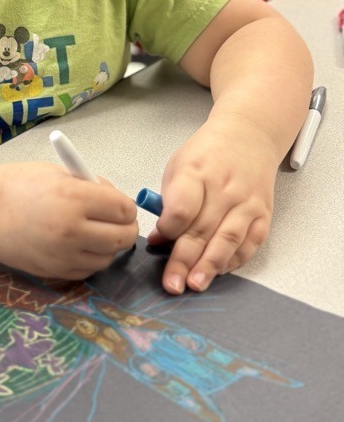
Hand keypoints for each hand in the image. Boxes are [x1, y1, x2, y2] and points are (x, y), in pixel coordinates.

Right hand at [0, 162, 138, 280]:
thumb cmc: (15, 185)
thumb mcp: (57, 174)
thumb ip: (89, 187)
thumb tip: (116, 202)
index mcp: (74, 198)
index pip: (123, 209)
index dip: (125, 206)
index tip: (118, 205)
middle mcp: (72, 230)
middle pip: (122, 238)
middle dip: (124, 228)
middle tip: (116, 222)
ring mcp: (63, 255)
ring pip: (107, 258)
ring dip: (107, 246)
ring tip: (92, 233)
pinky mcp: (52, 272)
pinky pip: (87, 270)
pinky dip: (89, 259)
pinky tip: (76, 245)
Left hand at [148, 118, 277, 294]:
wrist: (249, 136)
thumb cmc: (207, 154)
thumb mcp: (178, 167)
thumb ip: (168, 202)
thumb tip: (159, 239)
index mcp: (196, 171)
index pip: (182, 208)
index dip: (168, 229)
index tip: (157, 241)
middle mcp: (224, 188)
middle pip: (201, 230)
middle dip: (184, 261)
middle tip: (172, 284)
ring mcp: (247, 202)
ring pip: (228, 240)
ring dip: (210, 266)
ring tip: (195, 284)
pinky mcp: (263, 214)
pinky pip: (250, 243)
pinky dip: (233, 260)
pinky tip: (218, 271)